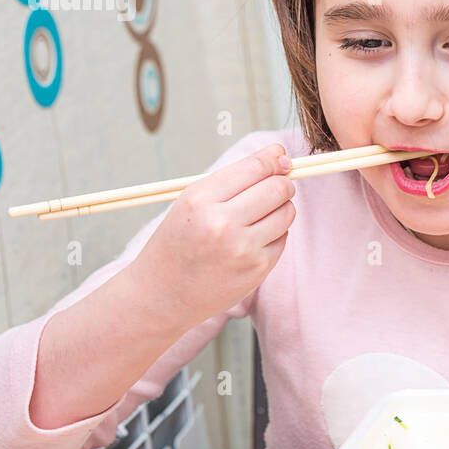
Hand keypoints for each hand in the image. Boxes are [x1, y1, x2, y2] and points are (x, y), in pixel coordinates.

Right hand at [129, 142, 296, 331]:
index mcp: (200, 199)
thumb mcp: (191, 202)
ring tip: (260, 214)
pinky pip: (283, 238)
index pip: (255, 168)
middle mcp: (221, 223)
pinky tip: (253, 238)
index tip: (281, 158)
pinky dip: (275, 233)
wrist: (162, 294)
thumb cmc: (178, 242)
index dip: (274, 160)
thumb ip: (235, 177)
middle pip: (278, 189)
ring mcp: (242, 249)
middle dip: (283, 183)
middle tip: (276, 186)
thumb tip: (280, 154)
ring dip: (281, 207)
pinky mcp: (257, 269)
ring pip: (286, 213)